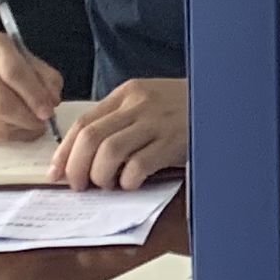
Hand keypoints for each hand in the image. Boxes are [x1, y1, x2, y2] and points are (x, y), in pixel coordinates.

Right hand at [0, 31, 63, 143]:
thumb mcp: (24, 57)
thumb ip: (45, 75)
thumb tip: (53, 100)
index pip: (14, 73)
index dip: (34, 95)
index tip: (49, 111)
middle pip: (1, 102)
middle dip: (26, 118)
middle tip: (42, 124)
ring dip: (18, 130)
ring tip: (32, 128)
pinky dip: (4, 136)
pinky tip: (16, 131)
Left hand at [56, 78, 187, 189]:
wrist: (223, 100)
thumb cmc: (182, 108)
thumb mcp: (147, 103)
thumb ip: (118, 120)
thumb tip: (81, 155)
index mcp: (127, 93)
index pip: (83, 123)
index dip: (64, 152)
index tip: (56, 173)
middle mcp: (139, 104)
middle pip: (90, 138)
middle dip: (77, 168)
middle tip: (80, 186)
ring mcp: (157, 122)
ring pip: (109, 152)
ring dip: (100, 176)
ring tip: (107, 185)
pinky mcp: (173, 142)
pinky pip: (138, 166)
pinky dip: (128, 181)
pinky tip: (133, 184)